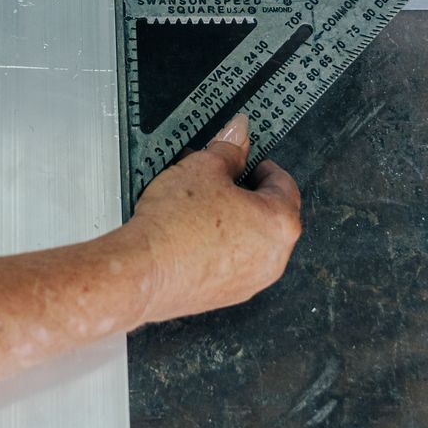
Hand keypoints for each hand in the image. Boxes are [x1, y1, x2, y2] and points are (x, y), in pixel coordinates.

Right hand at [119, 113, 302, 323]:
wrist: (143, 271)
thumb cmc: (175, 226)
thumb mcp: (203, 168)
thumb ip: (229, 150)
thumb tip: (238, 133)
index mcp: (280, 224)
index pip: (284, 183)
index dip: (262, 165)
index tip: (245, 160)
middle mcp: (274, 257)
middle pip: (269, 213)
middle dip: (244, 192)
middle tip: (218, 178)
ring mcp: (252, 280)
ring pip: (250, 239)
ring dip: (232, 218)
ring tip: (199, 203)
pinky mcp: (228, 294)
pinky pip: (232, 262)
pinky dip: (219, 245)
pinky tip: (191, 231)